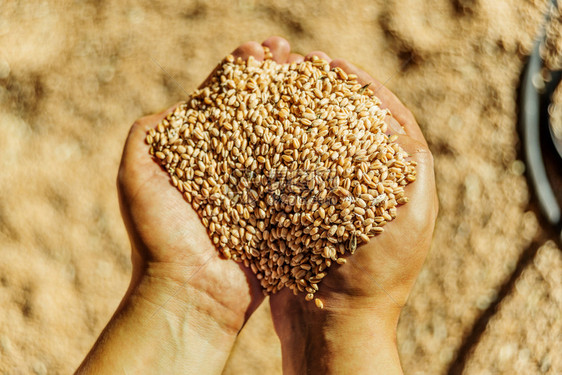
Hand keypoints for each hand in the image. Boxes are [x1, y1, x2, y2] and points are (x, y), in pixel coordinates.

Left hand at [77, 37, 293, 374]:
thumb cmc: (159, 234)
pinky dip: (316, 152)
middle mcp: (232, 166)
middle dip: (277, 81)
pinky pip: (301, 177)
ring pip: (283, 139)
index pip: (224, 100)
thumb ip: (148, 132)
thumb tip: (185, 103)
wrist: (190, 294)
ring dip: (300, 108)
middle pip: (258, 113)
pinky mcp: (282, 211)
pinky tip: (332, 126)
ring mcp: (259, 188)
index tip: (262, 49)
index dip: (242, 71)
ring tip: (318, 78)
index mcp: (200, 153)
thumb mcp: (136, 172)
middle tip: (296, 56)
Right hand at [267, 51, 437, 373]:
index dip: (365, 91)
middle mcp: (371, 189)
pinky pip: (299, 173)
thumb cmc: (375, 280)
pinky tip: (267, 135)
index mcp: (401, 186)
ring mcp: (339, 201)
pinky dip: (286, 151)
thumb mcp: (407, 221)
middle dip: (332, 99)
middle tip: (306, 74)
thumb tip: (398, 125)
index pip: (388, 122)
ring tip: (285, 95)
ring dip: (306, 120)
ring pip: (323, 147)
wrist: (336, 326)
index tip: (337, 68)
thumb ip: (412, 173)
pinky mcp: (310, 215)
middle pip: (352, 129)